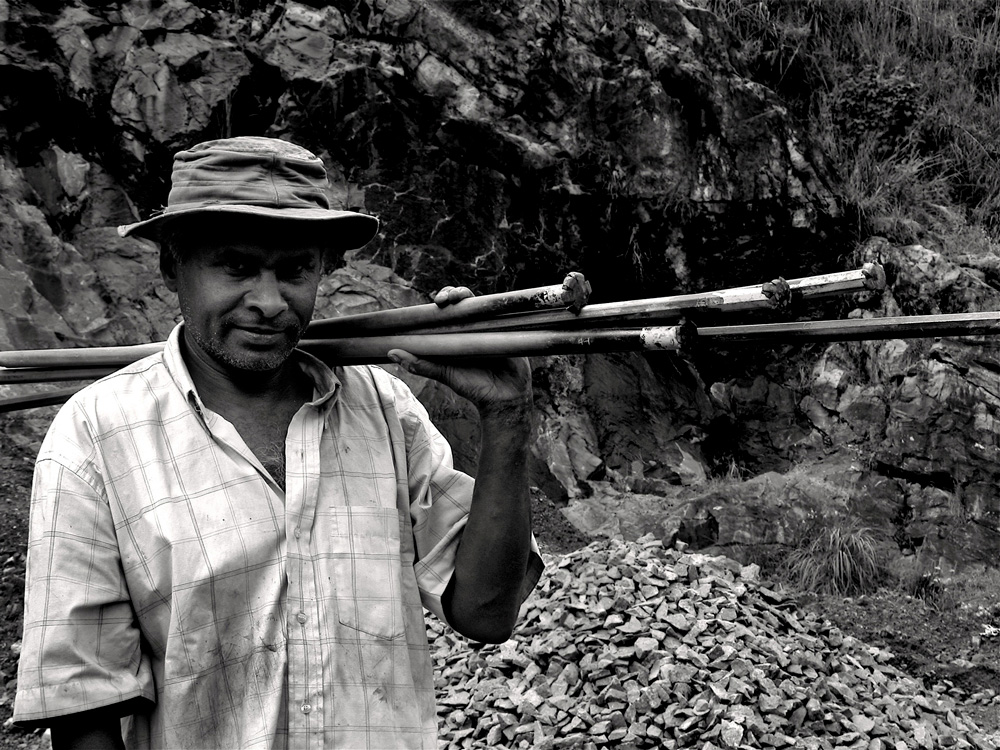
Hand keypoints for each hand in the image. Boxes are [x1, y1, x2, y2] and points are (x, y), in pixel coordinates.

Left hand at [387, 285, 531, 414]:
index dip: (442, 298)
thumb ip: (420, 364)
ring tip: (461, 298)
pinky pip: (504, 315)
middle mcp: (473, 327)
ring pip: (482, 304)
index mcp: (456, 333)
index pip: (447, 308)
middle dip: (454, 292)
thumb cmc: (473, 386)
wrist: (503, 399)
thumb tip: (392, 353)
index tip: (437, 302)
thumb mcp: (445, 374)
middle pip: (464, 300)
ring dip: (472, 296)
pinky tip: (489, 307)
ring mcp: (492, 327)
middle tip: (446, 299)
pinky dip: (497, 308)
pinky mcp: (509, 331)